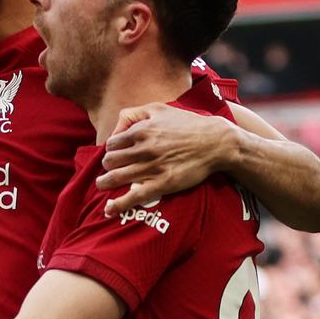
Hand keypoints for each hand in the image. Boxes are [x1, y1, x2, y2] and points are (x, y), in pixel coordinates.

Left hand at [97, 103, 233, 215]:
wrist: (216, 142)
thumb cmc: (188, 124)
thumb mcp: (160, 108)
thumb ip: (134, 114)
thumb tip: (117, 128)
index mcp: (140, 131)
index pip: (111, 144)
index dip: (111, 150)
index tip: (115, 155)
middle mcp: (143, 149)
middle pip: (109, 161)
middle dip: (108, 166)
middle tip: (112, 169)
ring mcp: (152, 167)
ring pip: (116, 178)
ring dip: (105, 183)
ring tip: (103, 185)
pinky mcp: (162, 184)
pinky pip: (134, 196)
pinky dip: (119, 204)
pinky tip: (109, 210)